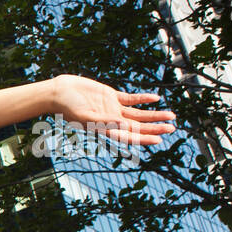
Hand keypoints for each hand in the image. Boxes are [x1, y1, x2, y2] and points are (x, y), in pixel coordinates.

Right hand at [49, 74, 175, 144]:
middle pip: (138, 126)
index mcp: (106, 129)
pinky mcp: (111, 96)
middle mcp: (112, 120)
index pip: (129, 136)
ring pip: (138, 114)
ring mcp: (113, 108)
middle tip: (171, 127)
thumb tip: (124, 124)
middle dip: (155, 127)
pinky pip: (131, 99)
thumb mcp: (85, 116)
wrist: (60, 92)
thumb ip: (104, 121)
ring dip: (154, 115)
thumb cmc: (67, 108)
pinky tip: (155, 99)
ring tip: (171, 116)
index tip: (160, 139)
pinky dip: (143, 99)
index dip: (145, 138)